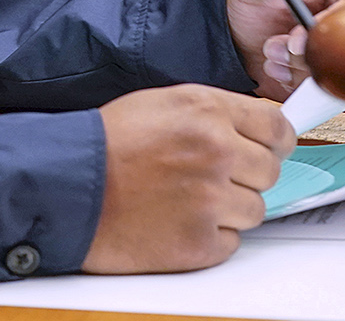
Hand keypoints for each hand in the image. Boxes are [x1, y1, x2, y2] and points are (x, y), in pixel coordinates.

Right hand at [82, 84, 292, 273]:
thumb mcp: (162, 102)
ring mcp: (211, 201)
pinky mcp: (200, 242)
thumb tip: (256, 131)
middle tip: (209, 175)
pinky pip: (230, 242)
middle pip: (269, 172)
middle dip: (245, 176)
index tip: (266, 149)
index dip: (274, 142)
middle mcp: (216, 152)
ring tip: (184, 198)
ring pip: (254, 210)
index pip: (278, 129)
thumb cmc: (105, 143)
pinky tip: (176, 220)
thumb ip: (213, 114)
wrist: (66, 186)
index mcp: (207, 111)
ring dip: (227, 208)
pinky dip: (209, 236)